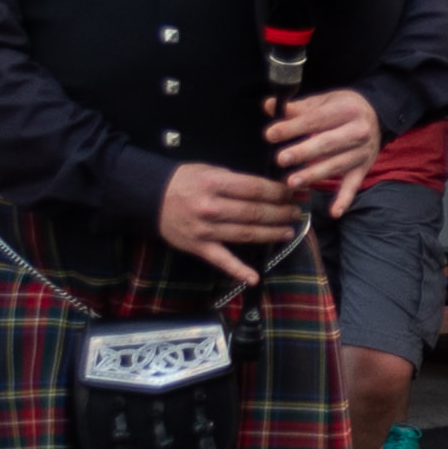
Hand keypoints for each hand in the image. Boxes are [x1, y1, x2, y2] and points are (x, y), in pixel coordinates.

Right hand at [155, 163, 304, 283]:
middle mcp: (211, 207)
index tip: (292, 193)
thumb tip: (267, 188)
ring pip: (245, 234)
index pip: (255, 189)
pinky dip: (238, 271)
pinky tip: (254, 278)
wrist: (151, 197)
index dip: (278, 192)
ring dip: (271, 234)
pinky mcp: (199, 247)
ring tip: (289, 231)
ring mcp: (205, 230)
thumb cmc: (184, 181)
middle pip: (254, 212)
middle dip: (280, 213)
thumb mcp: (209, 170)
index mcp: (214, 183)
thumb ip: (235, 180)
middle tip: (296, 212)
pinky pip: (221, 260)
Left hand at [266, 86, 383, 203]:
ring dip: (314, 175)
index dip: (292, 127)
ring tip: (292, 182)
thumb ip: (295, 108)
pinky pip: (353, 185)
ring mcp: (361, 152)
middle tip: (281, 159)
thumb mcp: (322, 102)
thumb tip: (268, 106)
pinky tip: (334, 212)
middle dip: (303, 152)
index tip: (270, 135)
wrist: (376, 116)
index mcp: (346, 109)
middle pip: (327, 143)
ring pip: (336, 165)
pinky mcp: (362, 169)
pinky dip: (344, 200)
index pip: (315, 120)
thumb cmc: (341, 108)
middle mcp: (357, 131)